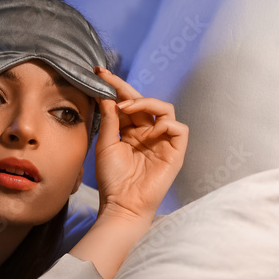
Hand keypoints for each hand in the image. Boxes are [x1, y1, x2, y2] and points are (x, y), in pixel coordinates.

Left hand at [92, 67, 188, 219]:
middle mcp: (148, 133)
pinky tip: (150, 130)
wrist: (122, 205)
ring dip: (147, 103)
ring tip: (127, 107)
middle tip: (109, 80)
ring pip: (165, 109)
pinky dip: (166, 124)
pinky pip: (179, 129)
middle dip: (126, 88)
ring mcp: (163, 142)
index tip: (99, 73)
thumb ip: (110, 119)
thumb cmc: (112, 180)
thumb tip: (106, 95)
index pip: (127, 103)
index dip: (115, 87)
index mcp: (132, 131)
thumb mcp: (106, 145)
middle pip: (145, 102)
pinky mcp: (175, 152)